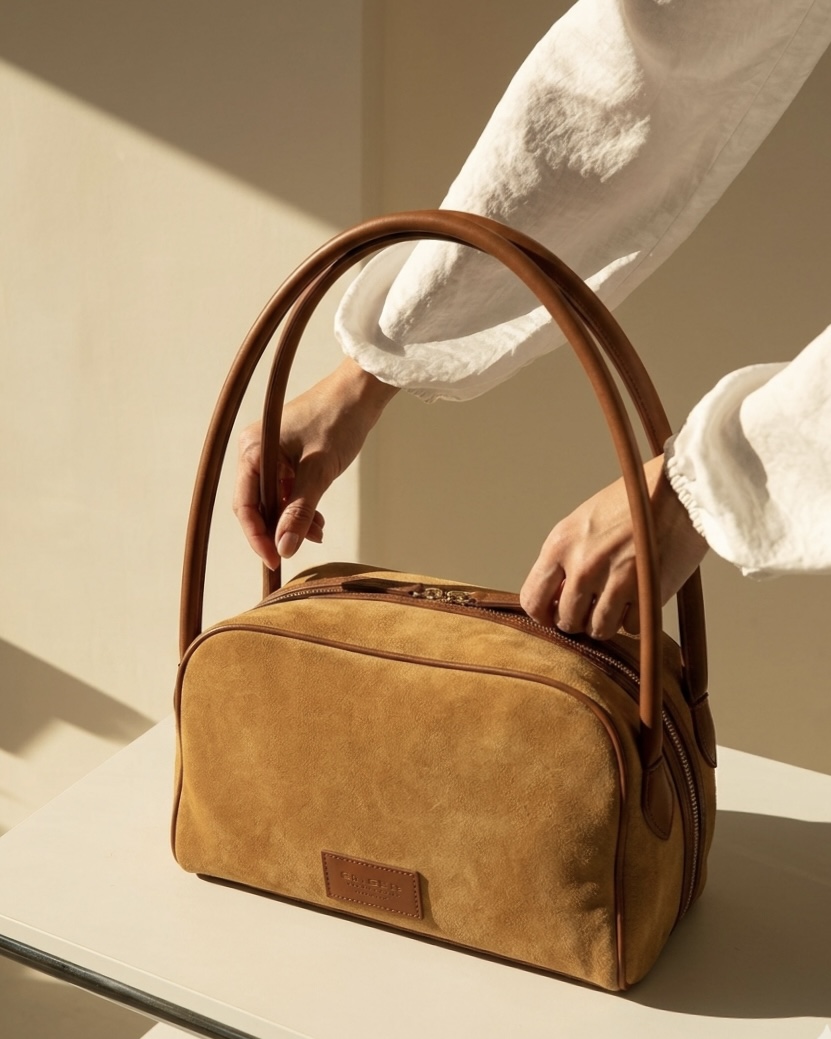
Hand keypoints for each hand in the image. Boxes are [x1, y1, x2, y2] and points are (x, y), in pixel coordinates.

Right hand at [233, 358, 397, 567]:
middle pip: (256, 503)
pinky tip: (318, 521)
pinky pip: (286, 488)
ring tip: (317, 533)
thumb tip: (284, 547)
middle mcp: (256, 449)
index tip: (275, 559)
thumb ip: (300, 510)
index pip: (245, 503)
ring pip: (273, 498)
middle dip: (277, 528)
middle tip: (295, 550)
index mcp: (254, 448)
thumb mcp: (320, 471)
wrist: (361, 392)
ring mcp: (271, 452)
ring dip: (291, 519)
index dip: (257, 535)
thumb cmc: (339, 420)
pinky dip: (300, 506)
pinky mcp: (287, 454)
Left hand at [519, 454, 707, 638]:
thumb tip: (555, 596)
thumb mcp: (582, 522)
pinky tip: (638, 598)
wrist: (679, 490)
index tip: (555, 613)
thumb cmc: (632, 502)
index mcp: (560, 545)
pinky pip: (629, 627)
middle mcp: (582, 565)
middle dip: (578, 619)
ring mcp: (614, 582)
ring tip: (618, 602)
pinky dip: (634, 620)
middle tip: (593, 606)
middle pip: (566, 621)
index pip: (532, 600)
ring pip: (597, 629)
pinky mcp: (645, 594)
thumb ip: (565, 558)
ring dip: (607, 622)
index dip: (543, 614)